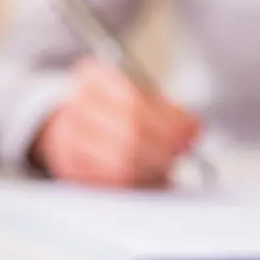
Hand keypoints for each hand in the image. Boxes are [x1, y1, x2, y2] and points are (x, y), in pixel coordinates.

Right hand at [30, 57, 199, 187]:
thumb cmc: (111, 108)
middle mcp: (74, 107)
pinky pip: (109, 182)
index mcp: (92, 78)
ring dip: (153, 168)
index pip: (135, 102)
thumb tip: (192, 130)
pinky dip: (136, 182)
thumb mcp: (136, 92)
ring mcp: (67, 140)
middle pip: (128, 134)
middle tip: (182, 152)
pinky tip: (148, 176)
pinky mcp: (69, 168)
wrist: (67, 122)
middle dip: (165, 148)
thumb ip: (165, 109)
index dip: (170, 122)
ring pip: (120, 162)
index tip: (193, 132)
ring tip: (167, 165)